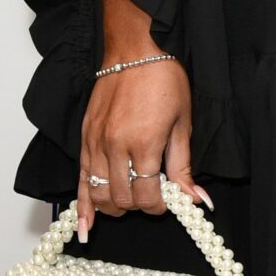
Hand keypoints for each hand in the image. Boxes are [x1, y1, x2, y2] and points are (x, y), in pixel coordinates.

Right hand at [76, 60, 208, 236]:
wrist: (136, 50)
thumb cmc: (163, 79)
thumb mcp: (184, 124)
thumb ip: (184, 167)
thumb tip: (197, 199)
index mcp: (144, 144)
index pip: (148, 196)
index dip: (160, 206)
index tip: (169, 202)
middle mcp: (115, 146)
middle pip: (122, 198)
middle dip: (139, 206)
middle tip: (153, 198)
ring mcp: (95, 142)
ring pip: (98, 193)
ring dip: (114, 206)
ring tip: (128, 205)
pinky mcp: (84, 138)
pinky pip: (79, 179)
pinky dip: (82, 205)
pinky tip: (85, 225)